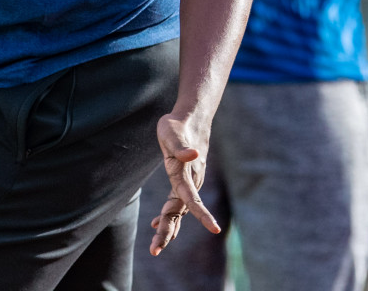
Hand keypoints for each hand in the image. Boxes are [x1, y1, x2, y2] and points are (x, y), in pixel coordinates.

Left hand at [148, 113, 219, 255]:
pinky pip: (176, 203)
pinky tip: (156, 224)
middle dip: (168, 232)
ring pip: (178, 211)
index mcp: (185, 175)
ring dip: (168, 228)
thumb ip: (182, 146)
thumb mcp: (173, 132)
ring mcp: (187, 183)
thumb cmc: (178, 125)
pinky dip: (168, 216)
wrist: (190, 117)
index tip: (213, 230)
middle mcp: (189, 182)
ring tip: (156, 247)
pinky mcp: (183, 181)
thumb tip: (194, 154)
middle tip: (155, 250)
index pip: (189, 201)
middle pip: (179, 212)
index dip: (197, 217)